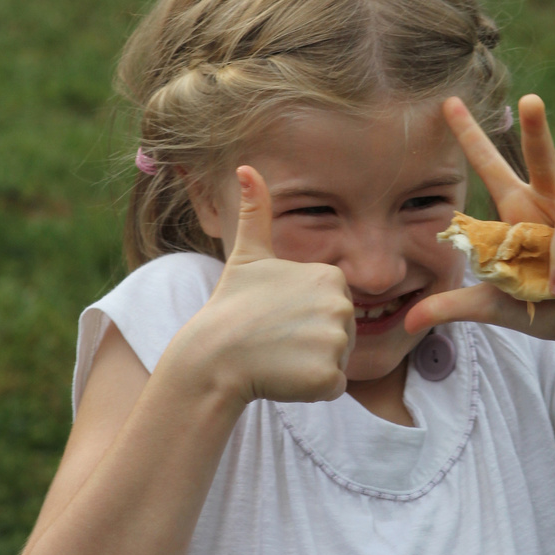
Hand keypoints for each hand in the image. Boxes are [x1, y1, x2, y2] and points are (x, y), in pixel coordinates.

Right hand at [187, 166, 354, 408]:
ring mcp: (336, 342)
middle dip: (312, 339)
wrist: (212, 356)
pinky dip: (310, 388)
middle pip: (342, 331)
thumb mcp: (247, 256)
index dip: (307, 314)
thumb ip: (257, 213)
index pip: (334, 304)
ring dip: (311, 363)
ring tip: (279, 355)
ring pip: (337, 359)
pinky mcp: (327, 377)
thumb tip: (245, 167)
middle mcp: (341, 306)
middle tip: (276, 337)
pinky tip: (284, 376)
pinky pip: (331, 386)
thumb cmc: (231, 306)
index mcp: (330, 276)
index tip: (278, 314)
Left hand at [404, 95, 554, 345]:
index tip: (448, 103)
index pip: (490, 165)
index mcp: (517, 210)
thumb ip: (454, 306)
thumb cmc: (543, 307)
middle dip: (537, 126)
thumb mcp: (493, 304)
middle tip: (529, 99)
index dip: (470, 134)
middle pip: (541, 154)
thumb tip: (409, 323)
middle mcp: (550, 198)